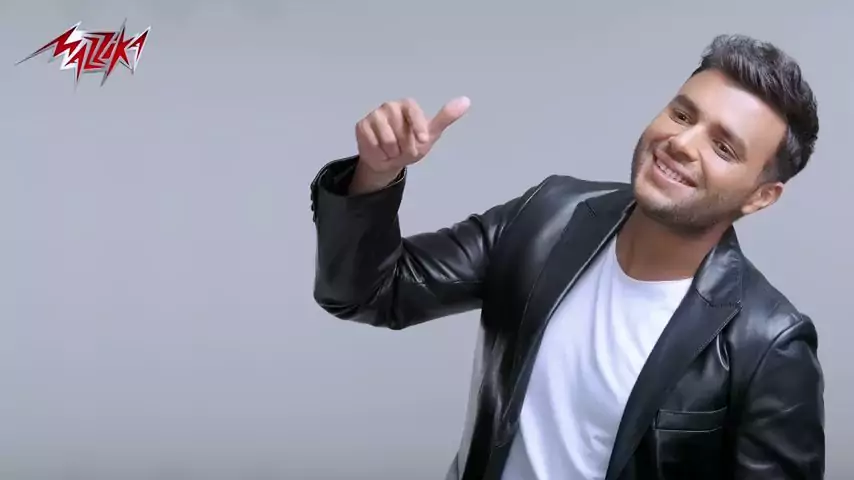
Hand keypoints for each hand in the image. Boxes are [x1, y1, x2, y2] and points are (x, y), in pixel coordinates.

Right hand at [350, 96, 470, 193]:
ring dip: (393, 152)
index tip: (422, 140)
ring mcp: (374, 115)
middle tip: (403, 148)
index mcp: (407, 105)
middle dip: (405, 146)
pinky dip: (380, 154)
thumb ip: (445, 118)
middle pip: (400, 130)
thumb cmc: (411, 146)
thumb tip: (466, 100)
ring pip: (388, 139)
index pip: (413, 111)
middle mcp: (389, 106)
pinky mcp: (361, 126)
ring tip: (392, 150)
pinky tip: (380, 151)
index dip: (418, 127)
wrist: (389, 163)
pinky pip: (373, 145)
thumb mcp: (430, 135)